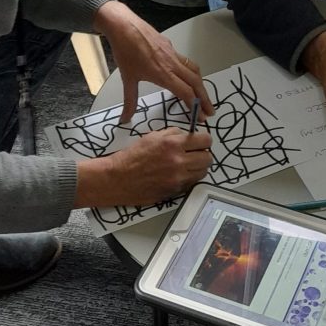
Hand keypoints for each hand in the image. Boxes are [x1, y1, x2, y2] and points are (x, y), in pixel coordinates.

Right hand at [75, 128, 212, 207]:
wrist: (117, 179)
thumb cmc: (132, 156)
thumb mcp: (153, 136)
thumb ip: (174, 134)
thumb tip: (189, 135)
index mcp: (173, 144)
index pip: (205, 140)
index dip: (204, 140)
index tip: (200, 141)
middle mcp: (178, 162)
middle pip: (208, 158)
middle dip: (203, 153)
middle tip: (195, 153)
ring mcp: (177, 179)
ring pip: (203, 172)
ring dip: (198, 167)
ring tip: (187, 164)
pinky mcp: (175, 191)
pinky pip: (191, 183)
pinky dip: (189, 178)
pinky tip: (178, 174)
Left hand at [94, 0, 213, 122]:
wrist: (124, 26)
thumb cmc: (125, 52)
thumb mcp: (127, 79)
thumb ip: (130, 101)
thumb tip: (124, 120)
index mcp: (163, 74)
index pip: (186, 93)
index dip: (195, 106)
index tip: (200, 117)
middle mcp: (173, 64)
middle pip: (196, 82)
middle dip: (205, 98)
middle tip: (210, 111)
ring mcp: (174, 54)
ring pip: (194, 70)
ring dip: (201, 84)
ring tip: (203, 95)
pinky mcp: (171, 46)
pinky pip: (186, 61)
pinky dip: (192, 72)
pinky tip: (186, 76)